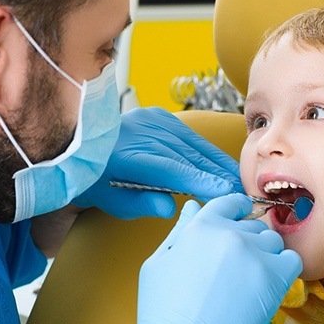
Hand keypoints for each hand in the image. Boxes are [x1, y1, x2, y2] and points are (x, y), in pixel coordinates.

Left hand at [72, 107, 243, 218]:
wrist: (81, 145)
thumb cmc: (97, 179)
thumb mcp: (111, 200)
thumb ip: (141, 203)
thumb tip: (170, 207)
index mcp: (125, 154)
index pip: (169, 168)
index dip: (199, 180)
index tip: (224, 192)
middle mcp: (141, 132)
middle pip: (186, 155)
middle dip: (216, 174)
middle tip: (241, 193)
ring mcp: (150, 120)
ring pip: (192, 144)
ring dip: (217, 162)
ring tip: (238, 180)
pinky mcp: (158, 116)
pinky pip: (189, 136)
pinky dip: (206, 150)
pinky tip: (222, 164)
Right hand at [122, 194, 301, 323]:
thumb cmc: (163, 313)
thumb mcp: (158, 263)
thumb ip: (179, 231)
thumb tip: (193, 208)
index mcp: (201, 226)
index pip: (230, 202)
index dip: (238, 209)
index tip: (242, 218)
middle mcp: (230, 234)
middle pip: (254, 225)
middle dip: (248, 241)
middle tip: (237, 268)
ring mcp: (254, 255)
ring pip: (274, 242)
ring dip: (266, 255)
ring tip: (251, 280)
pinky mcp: (274, 278)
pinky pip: (293, 261)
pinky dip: (285, 270)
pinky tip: (269, 286)